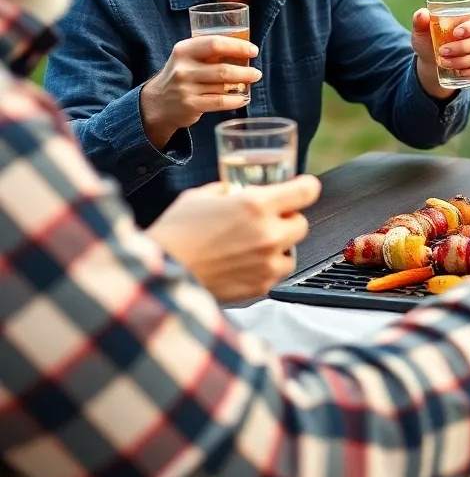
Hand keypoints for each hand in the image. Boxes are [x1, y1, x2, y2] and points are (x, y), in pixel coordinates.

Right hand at [140, 35, 261, 148]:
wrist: (157, 102)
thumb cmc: (181, 75)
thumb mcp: (187, 57)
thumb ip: (208, 50)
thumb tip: (244, 47)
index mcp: (184, 50)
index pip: (215, 43)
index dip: (238, 46)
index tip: (253, 50)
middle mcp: (183, 68)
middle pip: (222, 68)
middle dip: (245, 71)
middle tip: (256, 73)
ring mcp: (186, 88)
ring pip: (223, 86)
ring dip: (243, 84)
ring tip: (251, 82)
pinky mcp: (190, 105)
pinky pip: (220, 102)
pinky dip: (235, 100)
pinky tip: (243, 99)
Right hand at [147, 176, 321, 302]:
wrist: (156, 276)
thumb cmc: (174, 234)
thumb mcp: (200, 197)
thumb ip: (228, 191)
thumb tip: (238, 191)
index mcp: (255, 205)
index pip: (305, 191)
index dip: (306, 188)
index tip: (304, 188)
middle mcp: (267, 234)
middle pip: (301, 224)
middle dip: (286, 221)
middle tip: (263, 222)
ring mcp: (266, 264)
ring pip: (291, 253)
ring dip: (278, 248)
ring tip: (250, 248)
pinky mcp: (259, 288)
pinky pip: (274, 275)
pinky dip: (264, 270)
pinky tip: (240, 265)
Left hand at [411, 8, 469, 97]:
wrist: (430, 62)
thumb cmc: (429, 41)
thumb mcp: (422, 31)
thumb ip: (420, 20)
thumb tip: (422, 14)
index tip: (456, 33)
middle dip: (462, 47)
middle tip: (442, 51)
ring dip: (462, 61)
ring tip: (443, 62)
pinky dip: (469, 72)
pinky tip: (457, 72)